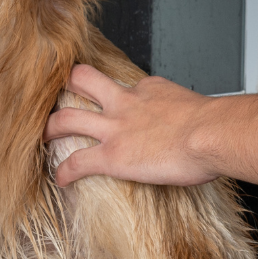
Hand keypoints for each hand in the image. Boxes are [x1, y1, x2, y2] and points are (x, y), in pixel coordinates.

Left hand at [44, 63, 219, 186]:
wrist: (211, 134)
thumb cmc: (214, 126)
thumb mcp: (195, 105)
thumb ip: (182, 111)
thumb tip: (188, 123)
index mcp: (147, 89)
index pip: (123, 86)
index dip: (116, 95)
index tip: (115, 105)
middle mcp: (124, 102)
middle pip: (82, 80)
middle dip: (64, 88)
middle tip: (56, 99)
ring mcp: (114, 128)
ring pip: (67, 118)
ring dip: (50, 128)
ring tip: (43, 137)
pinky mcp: (112, 156)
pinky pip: (77, 162)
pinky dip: (64, 171)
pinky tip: (59, 179)